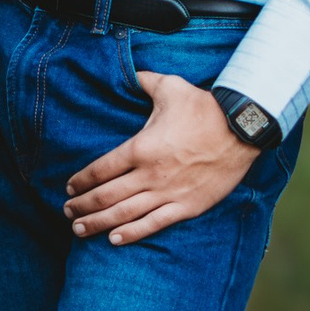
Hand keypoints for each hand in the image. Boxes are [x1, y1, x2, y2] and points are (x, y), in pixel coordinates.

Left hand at [63, 74, 253, 245]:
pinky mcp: (187, 206)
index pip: (100, 169)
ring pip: (124, 214)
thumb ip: (144, 81)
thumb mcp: (170, 87)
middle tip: (67, 212)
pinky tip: (114, 239)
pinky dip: (132, 233)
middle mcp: (149, 174)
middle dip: (82, 205)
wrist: (242, 128)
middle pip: (106, 195)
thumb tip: (130, 71)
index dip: (81, 181)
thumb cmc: (204, 107)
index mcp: (140, 147)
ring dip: (98, 223)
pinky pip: (153, 224)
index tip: (70, 187)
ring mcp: (168, 192)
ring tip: (80, 229)